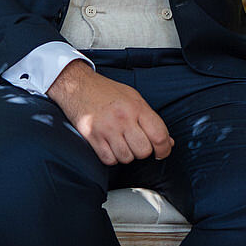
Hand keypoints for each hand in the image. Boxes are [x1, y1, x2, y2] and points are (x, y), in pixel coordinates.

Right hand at [48, 60, 173, 166]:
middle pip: (143, 151)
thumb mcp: (134, 98)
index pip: (159, 136)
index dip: (164, 149)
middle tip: (137, 144)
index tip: (161, 152)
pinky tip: (110, 146)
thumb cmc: (106, 91)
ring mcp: (106, 128)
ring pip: (126, 158)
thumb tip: (168, 142)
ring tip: (121, 143)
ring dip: (126, 155)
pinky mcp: (92, 136)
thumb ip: (151, 120)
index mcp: (137, 107)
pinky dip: (111, 157)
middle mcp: (123, 118)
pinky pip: (108, 160)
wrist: (77, 85)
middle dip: (143, 152)